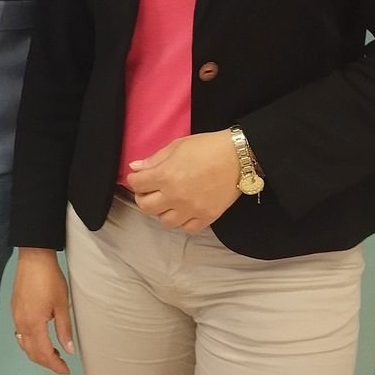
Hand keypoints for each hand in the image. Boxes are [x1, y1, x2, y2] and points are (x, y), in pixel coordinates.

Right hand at [10, 248, 74, 374]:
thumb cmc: (50, 280)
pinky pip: (20, 335)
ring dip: (37, 353)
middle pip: (31, 353)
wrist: (33, 258)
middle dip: (46, 362)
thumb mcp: (61, 305)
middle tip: (62, 364)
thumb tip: (68, 351)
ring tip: (53, 353)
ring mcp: (15, 317)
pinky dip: (30, 343)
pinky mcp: (14, 310)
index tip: (66, 370)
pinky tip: (40, 338)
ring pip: (24, 345)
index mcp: (33, 325)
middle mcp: (21, 324)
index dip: (55, 365)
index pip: (44, 354)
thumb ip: (64, 330)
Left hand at [125, 130, 240, 233]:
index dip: (135, 180)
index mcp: (165, 175)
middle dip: (144, 198)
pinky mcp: (207, 217)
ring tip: (169, 202)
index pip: (137, 184)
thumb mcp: (177, 146)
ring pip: (165, 222)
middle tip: (150, 191)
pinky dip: (184, 222)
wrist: (240, 156)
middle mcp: (175, 195)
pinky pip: (188, 229)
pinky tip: (186, 210)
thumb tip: (135, 168)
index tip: (139, 177)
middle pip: (146, 207)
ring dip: (163, 211)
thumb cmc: (208, 146)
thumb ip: (154, 159)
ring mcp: (191, 209)